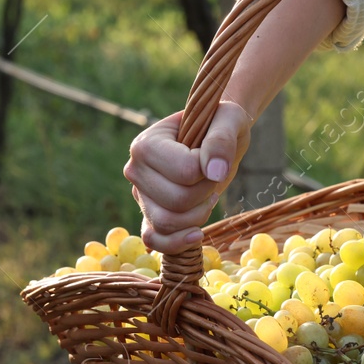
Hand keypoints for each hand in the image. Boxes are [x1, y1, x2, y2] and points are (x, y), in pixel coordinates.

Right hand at [123, 100, 254, 253]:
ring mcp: (141, 196)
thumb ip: (221, 140)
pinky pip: (155, 240)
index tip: (214, 156)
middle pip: (177, 201)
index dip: (209, 169)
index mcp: (146, 144)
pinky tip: (197, 234)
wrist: (215, 140)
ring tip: (208, 194)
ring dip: (199, 214)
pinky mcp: (150, 215)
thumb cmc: (218, 124)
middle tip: (212, 176)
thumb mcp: (228, 120)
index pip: (184, 172)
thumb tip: (215, 172)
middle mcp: (136, 171)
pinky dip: (177, 243)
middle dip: (206, 192)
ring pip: (168, 223)